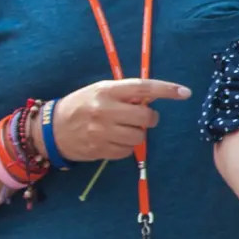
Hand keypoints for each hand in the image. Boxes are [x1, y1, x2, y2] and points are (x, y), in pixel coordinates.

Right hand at [51, 77, 193, 161]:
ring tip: (123, 129)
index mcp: (107, 90)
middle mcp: (105, 109)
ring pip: (139, 136)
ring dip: (137, 134)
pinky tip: (113, 140)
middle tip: (140, 118)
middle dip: (149, 118)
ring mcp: (102, 131)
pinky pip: (128, 151)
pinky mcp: (100, 149)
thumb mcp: (100, 91)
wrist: (52, 129)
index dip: (166, 90)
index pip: (143, 87)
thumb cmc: (81, 106)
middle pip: (146, 116)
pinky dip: (126, 147)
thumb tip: (152, 99)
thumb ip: (124, 94)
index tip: (185, 93)